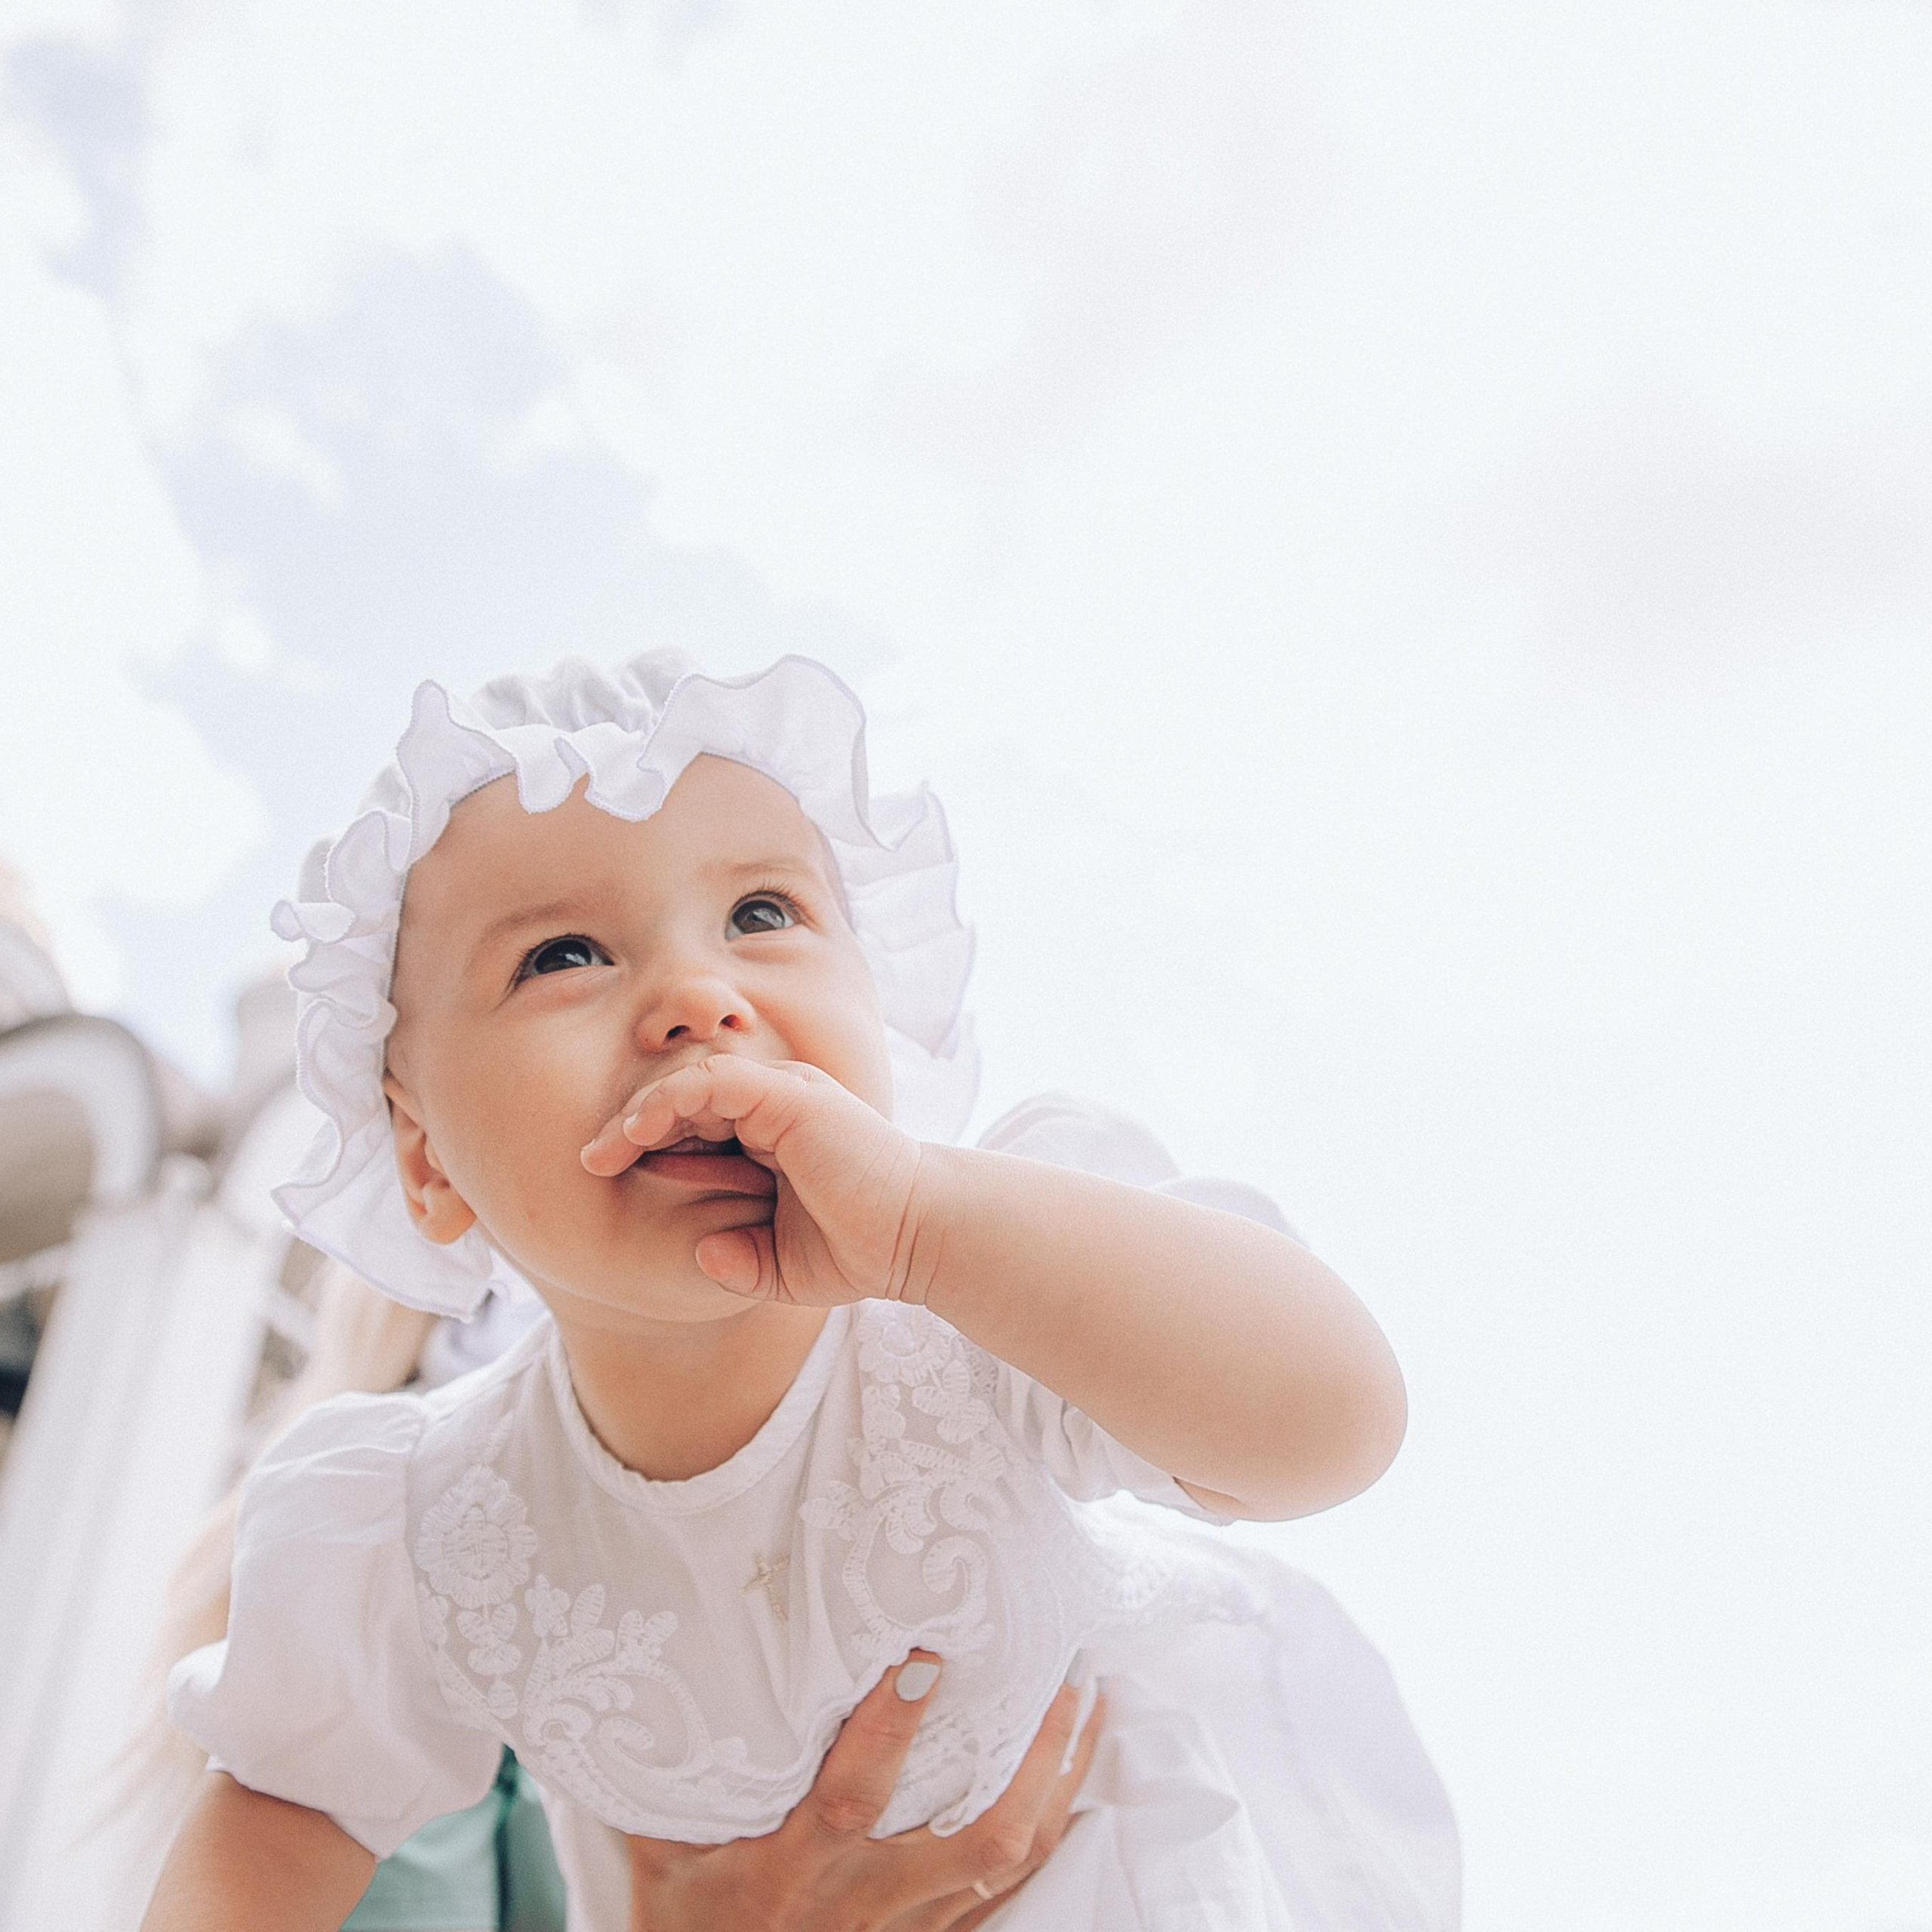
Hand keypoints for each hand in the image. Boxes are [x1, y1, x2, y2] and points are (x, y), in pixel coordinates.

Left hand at [580, 1054, 928, 1306]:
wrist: (917, 1239)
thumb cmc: (863, 1247)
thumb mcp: (781, 1264)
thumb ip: (738, 1259)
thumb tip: (700, 1252)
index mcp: (773, 1132)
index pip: (695, 1120)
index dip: (646, 1141)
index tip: (603, 1172)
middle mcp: (776, 1104)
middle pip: (685, 1096)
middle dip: (631, 1124)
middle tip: (590, 1159)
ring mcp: (784, 1094)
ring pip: (692, 1080)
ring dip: (642, 1110)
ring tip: (604, 1149)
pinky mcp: (791, 1095)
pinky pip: (715, 1081)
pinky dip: (673, 1099)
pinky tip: (641, 1131)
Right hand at [625, 1652, 1104, 1931]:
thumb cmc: (686, 1910)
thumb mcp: (667, 1840)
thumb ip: (688, 1760)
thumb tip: (686, 1650)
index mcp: (795, 1867)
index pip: (852, 1797)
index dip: (889, 1729)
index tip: (925, 1655)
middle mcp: (865, 1896)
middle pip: (976, 1837)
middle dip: (1030, 1756)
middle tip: (1067, 1671)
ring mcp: (909, 1922)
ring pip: (1009, 1857)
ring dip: (1059, 1778)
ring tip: (1091, 1699)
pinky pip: (1008, 1883)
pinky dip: (1049, 1820)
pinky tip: (1072, 1767)